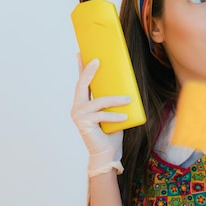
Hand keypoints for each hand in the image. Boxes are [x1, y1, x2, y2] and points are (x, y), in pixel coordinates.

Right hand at [70, 55, 129, 173]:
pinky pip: (101, 116)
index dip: (82, 68)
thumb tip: (127, 84)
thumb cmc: (111, 131)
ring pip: (98, 102)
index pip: (82, 82)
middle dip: (89, 71)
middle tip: (97, 61)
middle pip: (82, 85)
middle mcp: (77, 107)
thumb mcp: (113, 112)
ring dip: (115, 100)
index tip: (82, 53)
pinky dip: (114, 116)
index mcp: (83, 102)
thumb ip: (113, 100)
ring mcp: (78, 116)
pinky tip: (124, 117)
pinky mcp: (84, 124)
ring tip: (128, 100)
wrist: (107, 153)